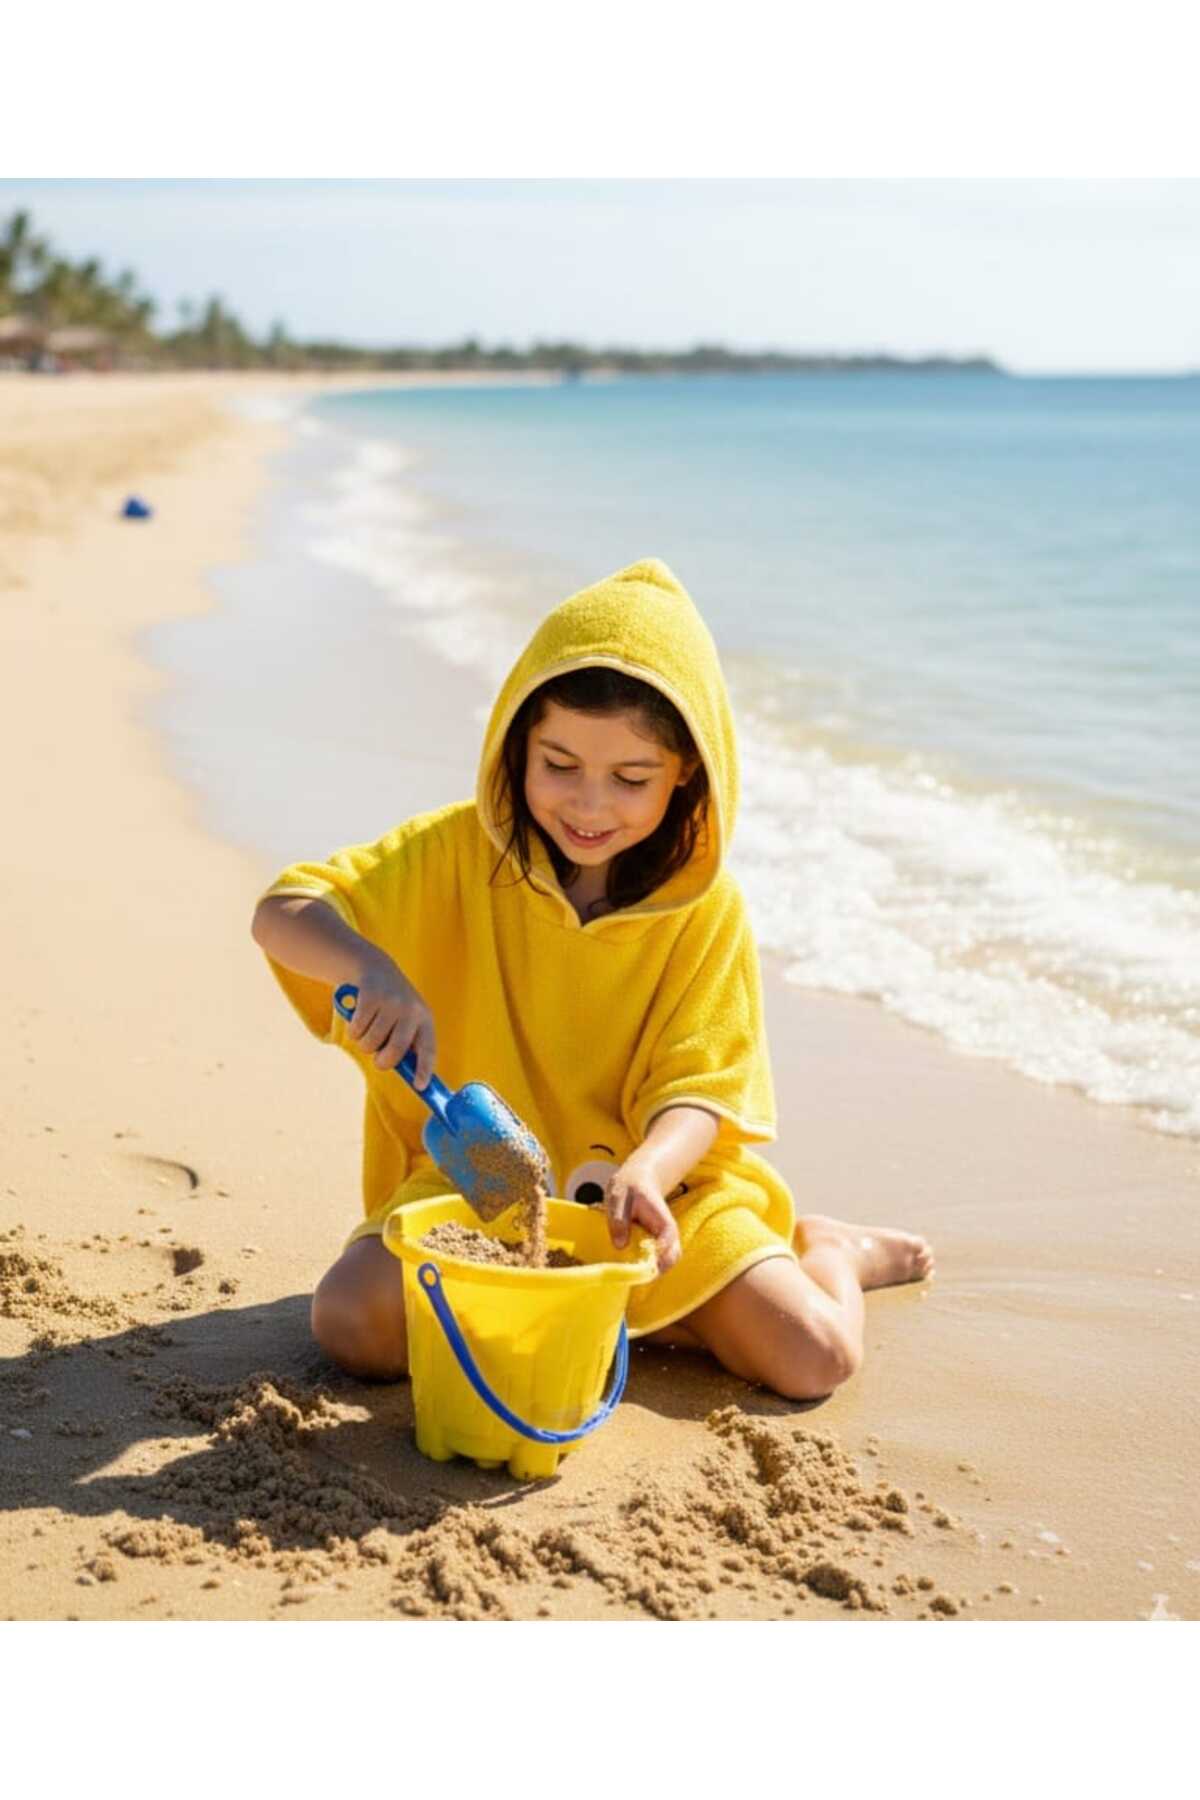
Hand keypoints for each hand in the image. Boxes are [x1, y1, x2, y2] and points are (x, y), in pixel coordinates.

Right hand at [342, 950, 436, 1088]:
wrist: (374, 968)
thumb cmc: (391, 1005)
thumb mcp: (406, 1019)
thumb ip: (407, 1044)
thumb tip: (411, 1078)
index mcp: (424, 1018)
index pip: (428, 1048)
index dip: (424, 1069)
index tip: (420, 1086)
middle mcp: (411, 1009)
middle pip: (395, 1050)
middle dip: (383, 1062)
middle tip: (378, 1061)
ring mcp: (390, 1002)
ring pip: (371, 1043)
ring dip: (364, 1044)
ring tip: (368, 1029)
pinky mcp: (370, 997)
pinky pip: (357, 1031)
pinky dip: (354, 1031)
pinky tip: (359, 1017)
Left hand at [605, 1160, 680, 1274]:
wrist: (637, 1180)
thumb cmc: (629, 1187)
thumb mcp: (618, 1198)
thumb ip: (619, 1220)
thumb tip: (620, 1245)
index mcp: (662, 1220)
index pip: (668, 1240)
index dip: (660, 1255)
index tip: (645, 1264)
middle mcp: (667, 1233)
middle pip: (672, 1257)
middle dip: (657, 1270)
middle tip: (636, 1277)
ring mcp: (662, 1240)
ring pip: (666, 1263)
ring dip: (651, 1271)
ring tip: (630, 1275)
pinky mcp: (654, 1245)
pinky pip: (655, 1261)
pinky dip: (645, 1268)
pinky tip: (629, 1269)